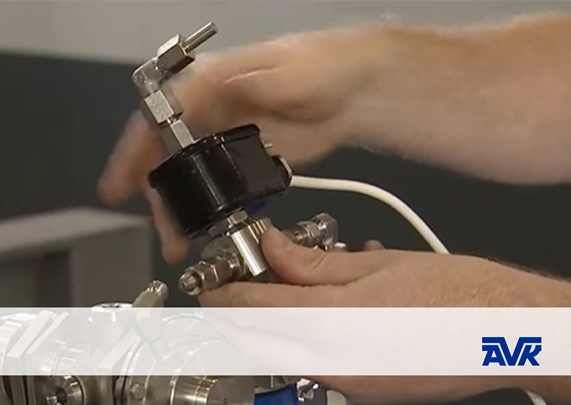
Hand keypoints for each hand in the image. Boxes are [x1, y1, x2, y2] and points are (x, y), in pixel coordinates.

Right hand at [98, 27, 390, 262]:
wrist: (353, 90)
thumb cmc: (319, 68)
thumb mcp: (281, 70)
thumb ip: (246, 83)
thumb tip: (209, 88)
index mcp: (207, 85)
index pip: (156, 118)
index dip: (132, 153)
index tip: (117, 186)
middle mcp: (206, 112)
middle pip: (167, 155)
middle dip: (160, 195)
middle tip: (163, 230)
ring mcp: (222, 138)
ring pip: (187, 177)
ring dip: (181, 209)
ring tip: (178, 242)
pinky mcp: (241, 159)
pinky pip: (213, 187)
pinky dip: (205, 209)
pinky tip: (203, 229)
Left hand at [199, 228, 570, 403]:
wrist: (506, 333)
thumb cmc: (453, 292)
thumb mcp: (378, 264)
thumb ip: (316, 263)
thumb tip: (275, 251)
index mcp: (333, 324)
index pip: (259, 309)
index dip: (227, 296)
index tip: (208, 287)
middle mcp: (334, 362)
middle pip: (264, 340)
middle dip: (240, 316)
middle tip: (232, 290)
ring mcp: (349, 382)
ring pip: (290, 352)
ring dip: (275, 324)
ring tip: (283, 290)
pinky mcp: (365, 389)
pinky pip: (320, 363)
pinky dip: (308, 337)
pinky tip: (323, 310)